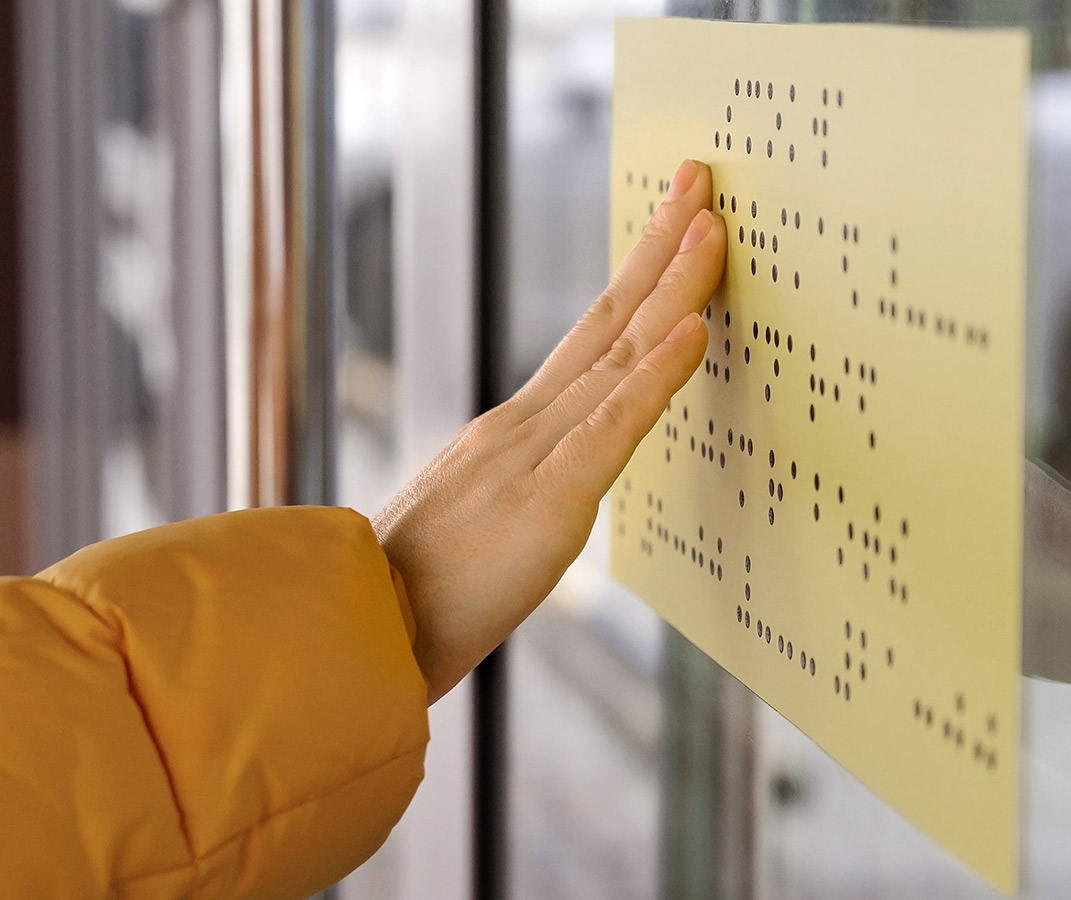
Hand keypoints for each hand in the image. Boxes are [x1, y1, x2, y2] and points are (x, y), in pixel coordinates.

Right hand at [373, 159, 726, 703]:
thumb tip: (560, 476)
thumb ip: (521, 488)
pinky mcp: (545, 503)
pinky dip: (655, 378)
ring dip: (672, 288)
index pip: (589, 339)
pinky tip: (694, 332)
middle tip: (701, 180)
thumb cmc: (413, 595)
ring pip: (616, 358)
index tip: (674, 224)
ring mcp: (531, 457)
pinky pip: (609, 431)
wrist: (356, 636)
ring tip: (714, 228)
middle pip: (607, 322)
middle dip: (660, 248)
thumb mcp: (479, 524)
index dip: (637, 278)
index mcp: (512, 432)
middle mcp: (522, 426)